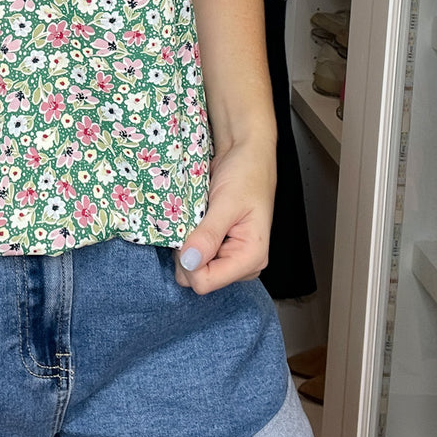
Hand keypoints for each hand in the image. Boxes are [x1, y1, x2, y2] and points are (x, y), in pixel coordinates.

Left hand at [173, 138, 275, 293]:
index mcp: (251, 258)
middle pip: (198, 278)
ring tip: (194, 220)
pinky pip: (193, 254)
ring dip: (185, 245)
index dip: (189, 262)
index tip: (187, 234)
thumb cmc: (246, 174)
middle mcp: (241, 263)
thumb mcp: (227, 203)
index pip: (206, 282)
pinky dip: (187, 240)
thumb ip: (209, 235)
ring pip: (192, 267)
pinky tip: (192, 222)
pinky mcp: (218, 247)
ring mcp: (228, 256)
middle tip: (191, 223)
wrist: (245, 153)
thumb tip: (189, 262)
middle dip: (186, 254)